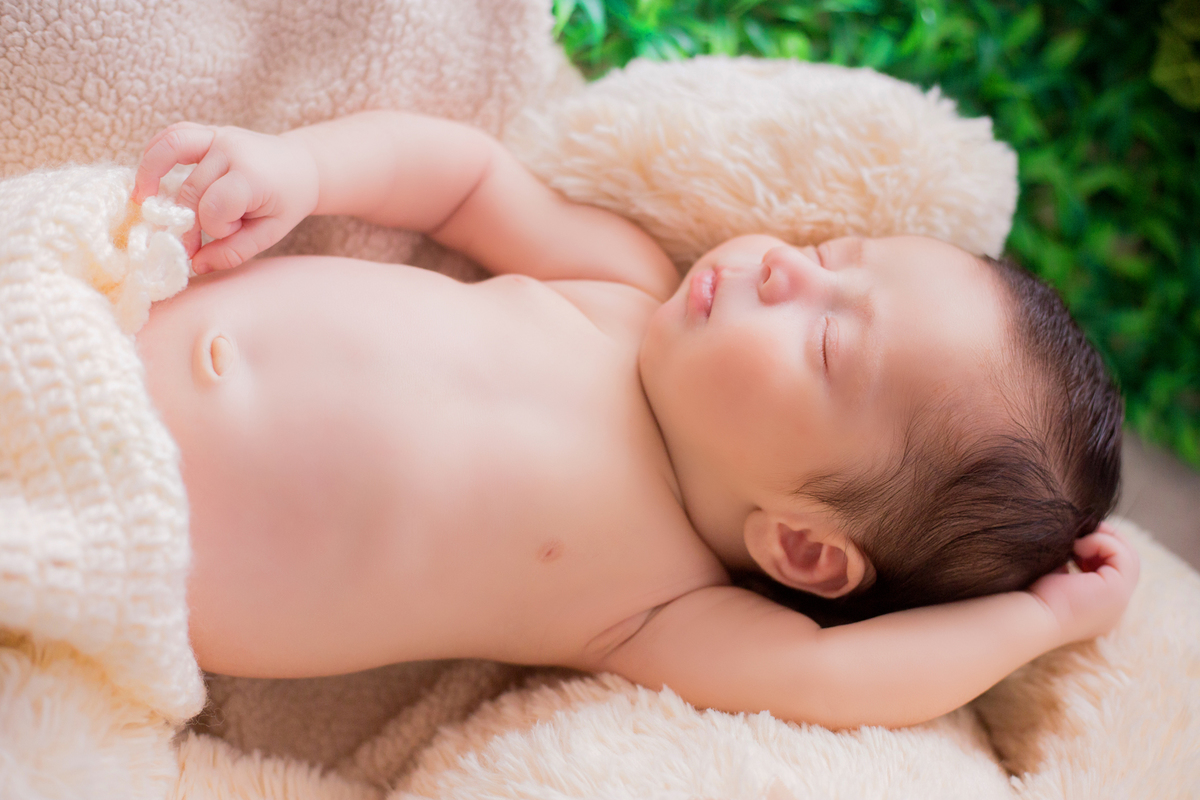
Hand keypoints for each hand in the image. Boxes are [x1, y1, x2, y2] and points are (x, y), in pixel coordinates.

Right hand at [133, 122, 319, 273]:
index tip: (229, 234)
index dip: (215, 228)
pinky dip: (154, 153)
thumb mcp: (270, 233)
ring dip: (155, 182)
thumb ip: (235, 251)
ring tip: (144, 204)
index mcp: (252, 176)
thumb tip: (195, 265)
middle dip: (190, 219)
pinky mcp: (209, 131)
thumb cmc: (286, 203)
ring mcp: (219, 136)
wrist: (302, 166)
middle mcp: (232, 150)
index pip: (214, 208)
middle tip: (194, 238)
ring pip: (170, 159)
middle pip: (191, 191)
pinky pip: (172, 134)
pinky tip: (147, 176)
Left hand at [1028, 523, 1139, 644]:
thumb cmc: (1036, 596)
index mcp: (1101, 605)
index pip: (1116, 571)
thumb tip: (1076, 540)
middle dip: (1109, 540)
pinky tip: (1078, 547)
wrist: (1032, 615)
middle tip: (1086, 529)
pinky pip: (1121, 555)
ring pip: (1129, 557)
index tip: (1078, 540)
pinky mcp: (1116, 590)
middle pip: (1129, 563)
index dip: (1101, 550)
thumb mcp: (1059, 576)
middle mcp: (1115, 605)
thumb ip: (1072, 562)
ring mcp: (1120, 600)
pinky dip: (1101, 543)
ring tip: (1078, 542)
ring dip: (1105, 540)